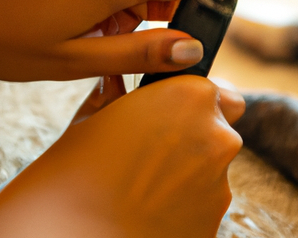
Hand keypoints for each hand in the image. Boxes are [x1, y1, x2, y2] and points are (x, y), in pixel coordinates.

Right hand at [0, 76, 244, 237]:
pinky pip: (206, 200)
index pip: (211, 90)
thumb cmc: (75, 175)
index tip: (169, 114)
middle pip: (221, 125)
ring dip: (191, 169)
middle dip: (199, 132)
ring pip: (214, 165)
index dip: (189, 102)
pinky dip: (187, 202)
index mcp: (192, 96)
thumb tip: (113, 79)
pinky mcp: (217, 218)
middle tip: (158, 149)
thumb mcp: (91, 120)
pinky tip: (151, 209)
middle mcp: (218, 134)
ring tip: (146, 185)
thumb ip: (114, 93)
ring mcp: (222, 179)